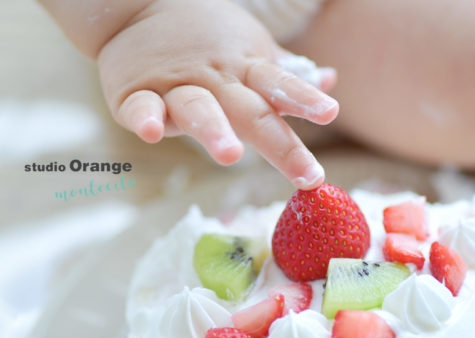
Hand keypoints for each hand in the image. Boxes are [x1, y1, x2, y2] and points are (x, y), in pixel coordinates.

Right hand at [98, 0, 337, 188]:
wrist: (140, 6)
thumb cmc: (207, 38)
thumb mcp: (252, 50)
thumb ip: (288, 74)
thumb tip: (330, 80)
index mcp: (247, 70)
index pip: (280, 84)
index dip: (305, 97)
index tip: (329, 112)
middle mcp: (217, 80)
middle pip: (252, 113)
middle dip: (282, 146)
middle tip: (308, 175)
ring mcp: (177, 86)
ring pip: (199, 109)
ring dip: (214, 131)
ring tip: (230, 156)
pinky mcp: (137, 93)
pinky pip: (141, 106)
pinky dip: (145, 118)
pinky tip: (152, 132)